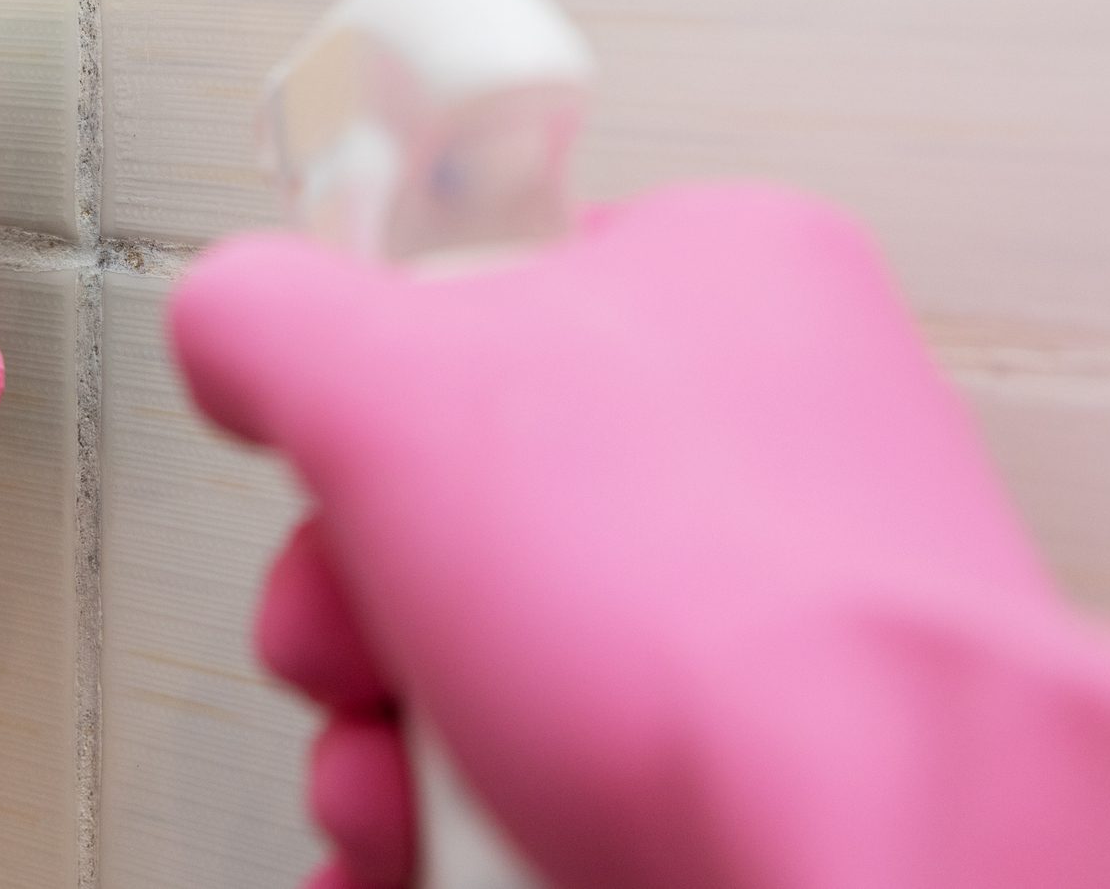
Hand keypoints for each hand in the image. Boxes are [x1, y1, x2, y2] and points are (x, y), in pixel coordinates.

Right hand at [172, 185, 1109, 888]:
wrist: (885, 864)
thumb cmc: (707, 626)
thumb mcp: (394, 388)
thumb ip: (270, 315)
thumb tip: (224, 325)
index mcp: (709, 280)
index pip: (472, 283)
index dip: (363, 385)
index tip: (327, 455)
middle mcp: (746, 438)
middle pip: (451, 491)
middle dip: (349, 603)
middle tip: (356, 644)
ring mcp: (751, 609)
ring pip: (484, 643)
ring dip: (381, 729)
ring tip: (397, 780)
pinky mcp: (741, 753)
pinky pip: (545, 754)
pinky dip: (450, 810)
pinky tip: (416, 849)